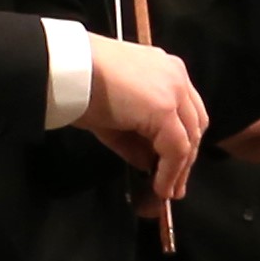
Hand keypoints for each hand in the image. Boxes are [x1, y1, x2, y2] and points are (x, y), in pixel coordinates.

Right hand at [75, 36, 207, 211]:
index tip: (175, 167)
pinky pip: (176, 147)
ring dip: (180, 168)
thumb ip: (136, 139)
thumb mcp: (113, 116)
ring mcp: (174, 91)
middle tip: (175, 184)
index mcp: (167, 71)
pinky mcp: (164, 109)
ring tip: (168, 190)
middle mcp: (177, 77)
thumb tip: (148, 164)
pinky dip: (171, 170)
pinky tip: (160, 186)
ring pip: (190, 137)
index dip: (184, 141)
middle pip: (194, 124)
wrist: (65, 70)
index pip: (186, 111)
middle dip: (186, 157)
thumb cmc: (80, 87)